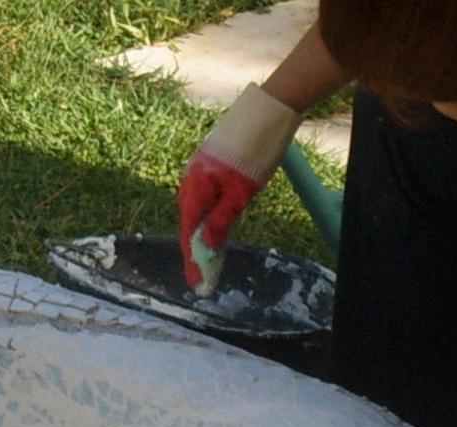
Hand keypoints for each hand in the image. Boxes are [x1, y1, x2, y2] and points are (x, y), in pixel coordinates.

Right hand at [178, 153, 259, 289]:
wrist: (266, 111)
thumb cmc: (255, 152)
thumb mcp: (241, 193)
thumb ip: (221, 221)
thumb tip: (207, 248)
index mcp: (195, 189)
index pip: (189, 234)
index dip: (193, 261)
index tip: (197, 284)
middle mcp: (191, 181)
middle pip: (190, 224)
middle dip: (196, 253)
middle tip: (201, 278)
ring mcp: (199, 173)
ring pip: (197, 212)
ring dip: (202, 236)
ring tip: (207, 260)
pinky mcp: (210, 166)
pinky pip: (204, 200)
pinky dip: (207, 219)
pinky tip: (214, 228)